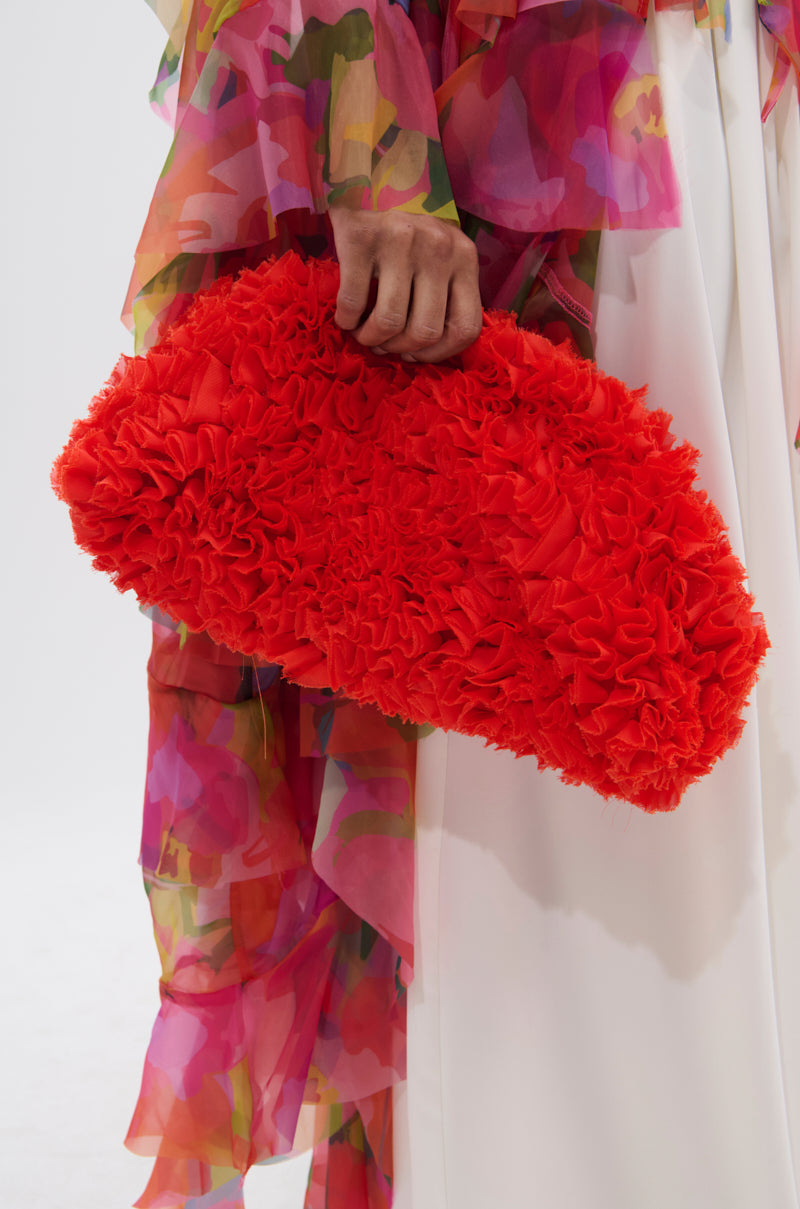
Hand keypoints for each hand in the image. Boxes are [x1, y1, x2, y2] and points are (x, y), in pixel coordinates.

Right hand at [329, 207, 481, 362]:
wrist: (364, 184)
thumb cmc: (406, 238)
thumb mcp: (439, 260)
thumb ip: (445, 295)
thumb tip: (428, 351)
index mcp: (464, 258)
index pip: (466, 327)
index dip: (438, 354)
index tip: (415, 355)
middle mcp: (439, 247)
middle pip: (425, 330)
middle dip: (399, 348)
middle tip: (383, 344)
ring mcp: (401, 240)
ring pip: (390, 321)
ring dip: (371, 338)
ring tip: (363, 333)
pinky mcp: (362, 238)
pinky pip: (353, 302)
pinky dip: (346, 321)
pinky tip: (345, 318)